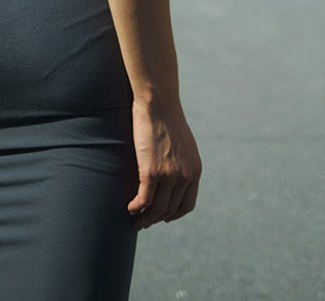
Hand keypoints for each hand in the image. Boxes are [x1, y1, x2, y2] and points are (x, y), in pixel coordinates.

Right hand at [126, 97, 201, 230]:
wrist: (159, 101)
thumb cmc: (167, 117)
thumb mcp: (183, 143)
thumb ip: (182, 161)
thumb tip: (173, 172)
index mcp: (195, 170)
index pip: (186, 205)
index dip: (173, 214)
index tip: (162, 217)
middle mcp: (185, 176)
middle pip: (169, 210)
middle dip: (156, 219)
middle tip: (144, 221)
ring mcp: (168, 175)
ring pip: (156, 208)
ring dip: (145, 218)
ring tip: (135, 220)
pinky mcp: (151, 171)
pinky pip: (143, 200)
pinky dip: (136, 208)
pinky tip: (130, 208)